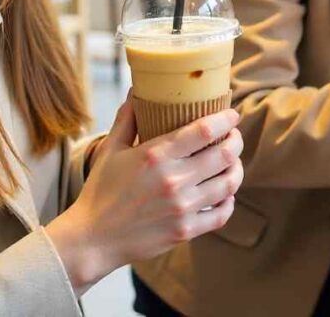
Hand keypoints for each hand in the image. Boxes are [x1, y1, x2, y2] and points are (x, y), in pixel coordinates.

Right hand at [46, 93, 243, 291]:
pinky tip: (225, 194)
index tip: (232, 115)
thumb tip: (137, 89)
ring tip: (233, 162)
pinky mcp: (185, 231)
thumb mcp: (110, 149)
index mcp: (156, 155)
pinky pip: (221, 214)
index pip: (204, 130)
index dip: (226, 119)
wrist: (92, 239)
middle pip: (224, 154)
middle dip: (236, 141)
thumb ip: (127, 118)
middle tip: (233, 136)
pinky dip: (229, 201)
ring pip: (228, 183)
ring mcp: (181, 208)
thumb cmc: (100, 191)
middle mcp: (173, 180)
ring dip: (236, 169)